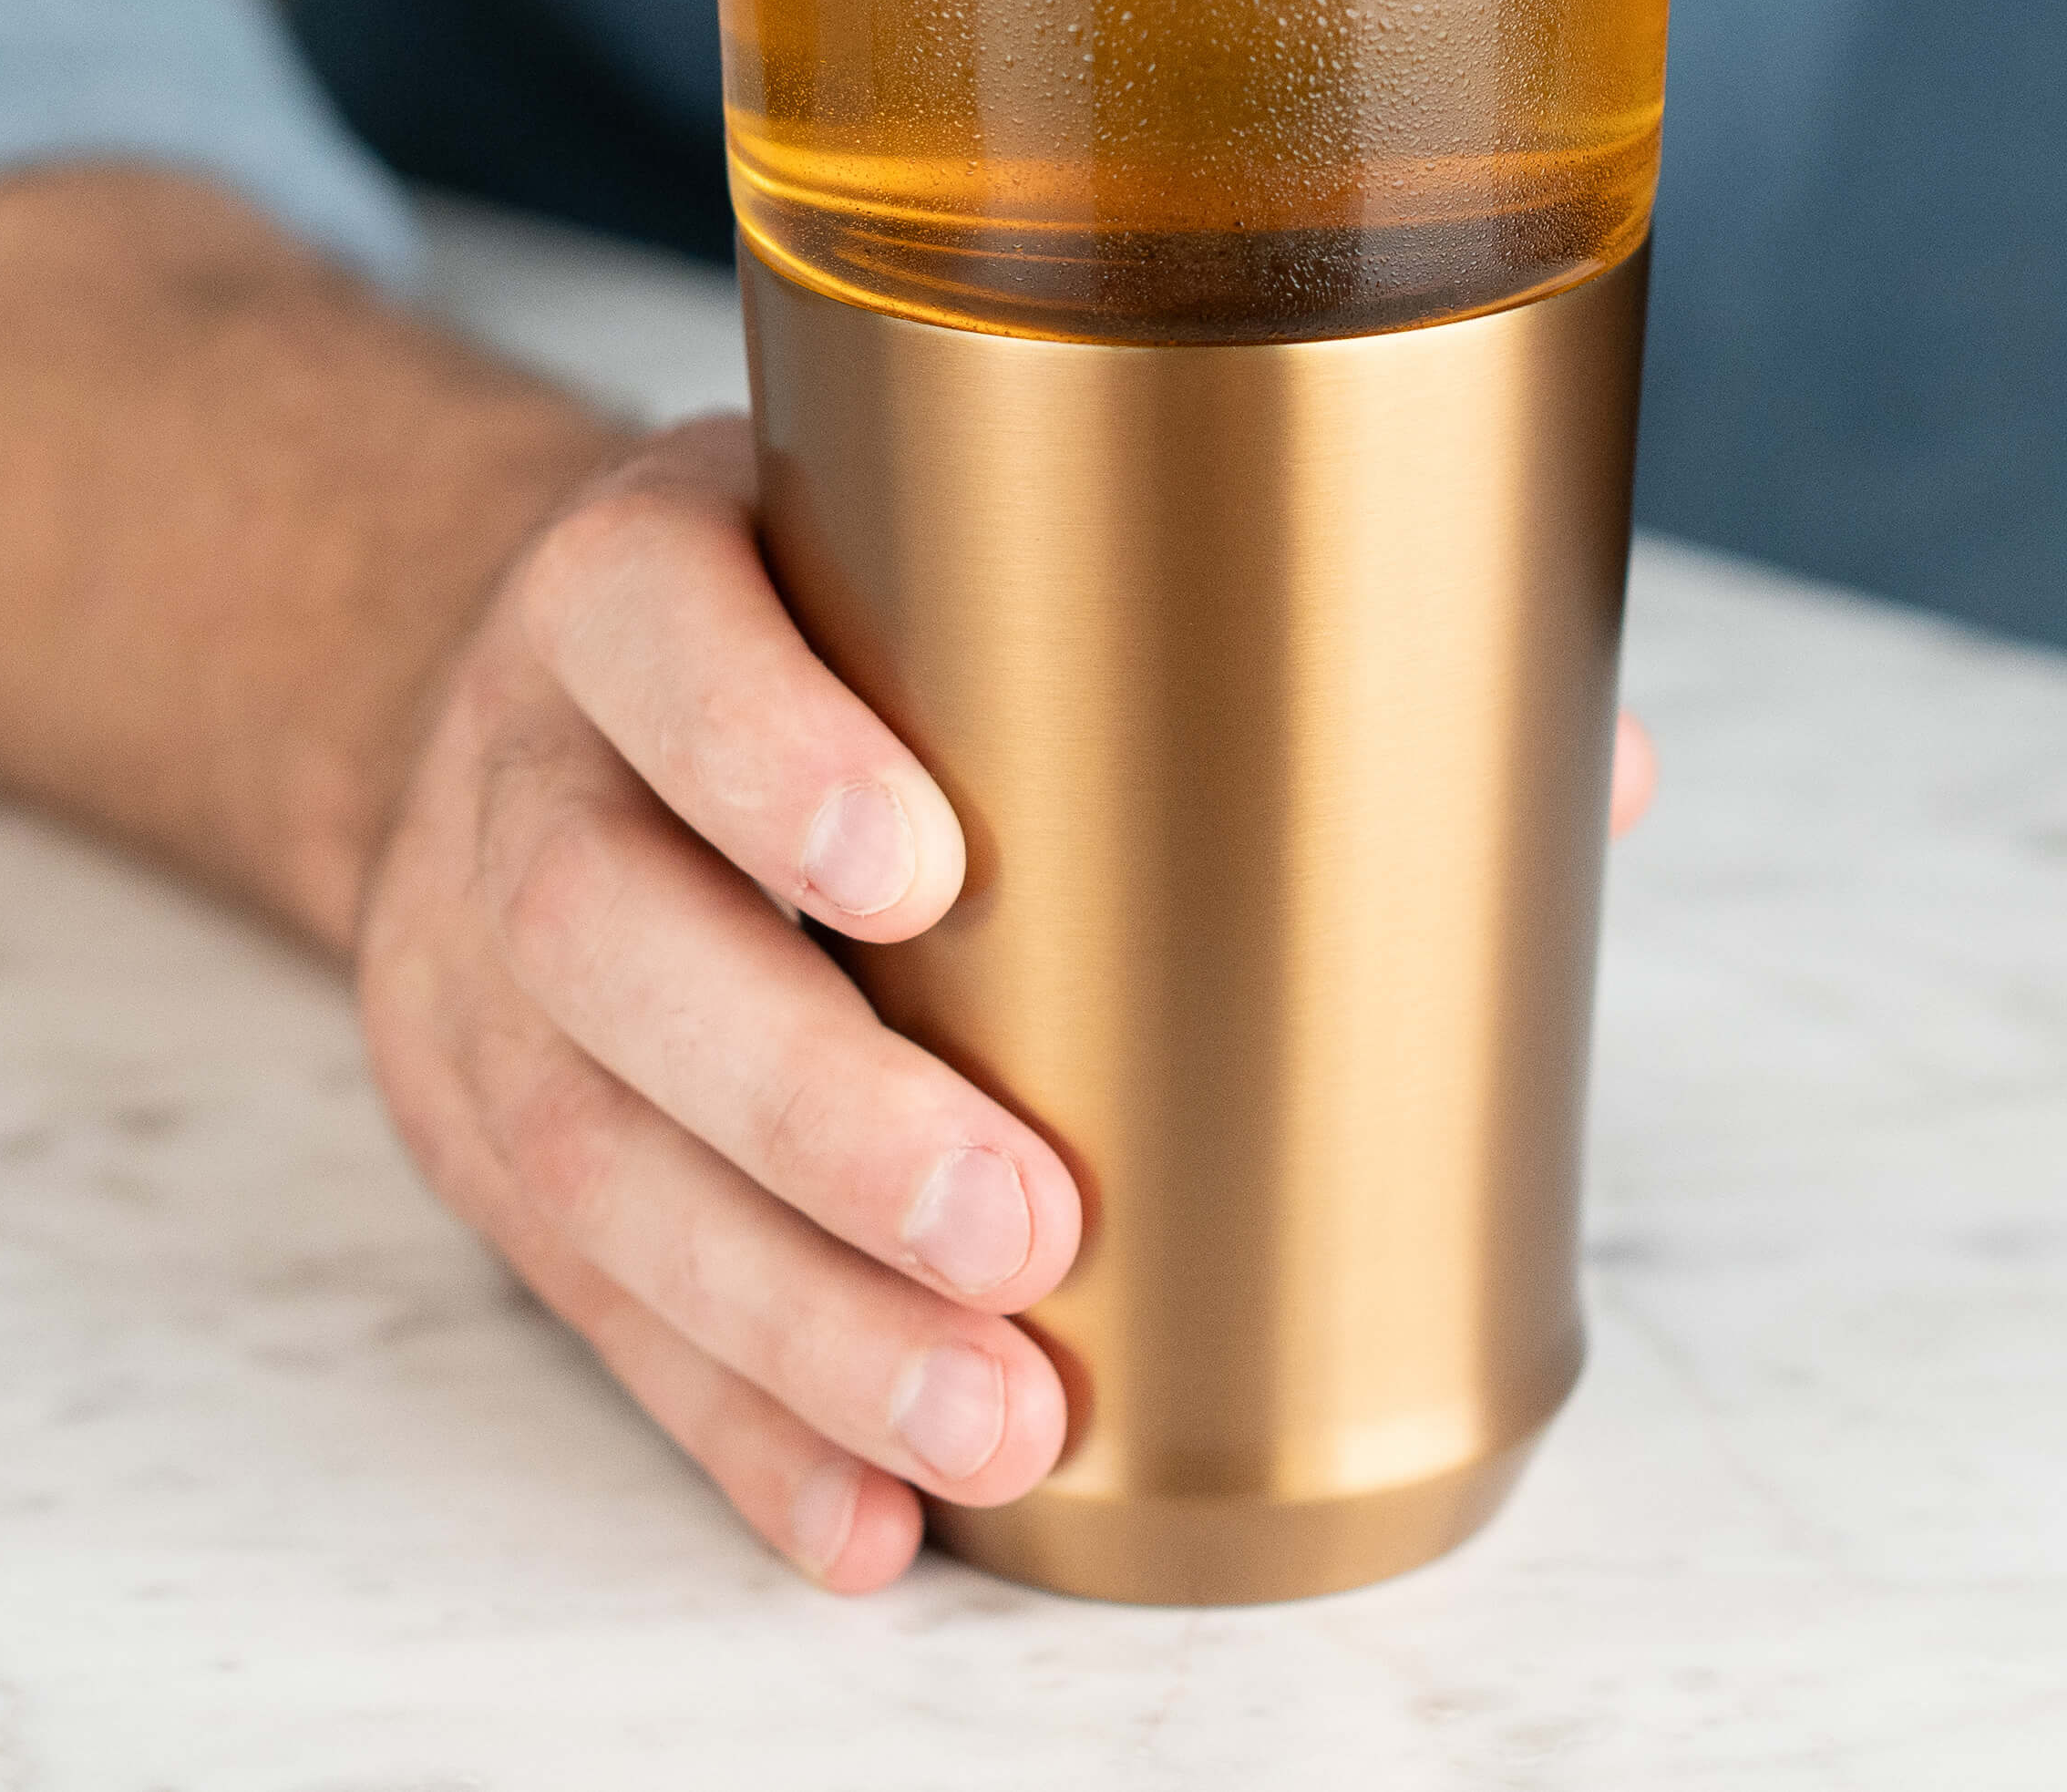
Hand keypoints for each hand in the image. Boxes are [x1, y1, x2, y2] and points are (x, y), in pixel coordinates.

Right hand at [355, 414, 1660, 1596]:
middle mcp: (535, 766)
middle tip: (1025, 1225)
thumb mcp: (929, 555)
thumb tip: (1590, 766)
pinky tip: (870, 1511)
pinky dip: (729, 1419)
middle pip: (598, 934)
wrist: (546, 713)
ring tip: (998, 1418)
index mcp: (646, 579)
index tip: (930, 875)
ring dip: (786, 1318)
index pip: (652, 628)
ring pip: (581, 1155)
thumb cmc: (812, 635)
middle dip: (808, 1103)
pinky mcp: (482, 1127)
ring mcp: (475, 962)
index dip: (762, 749)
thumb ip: (1233, 633)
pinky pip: (581, 1298)